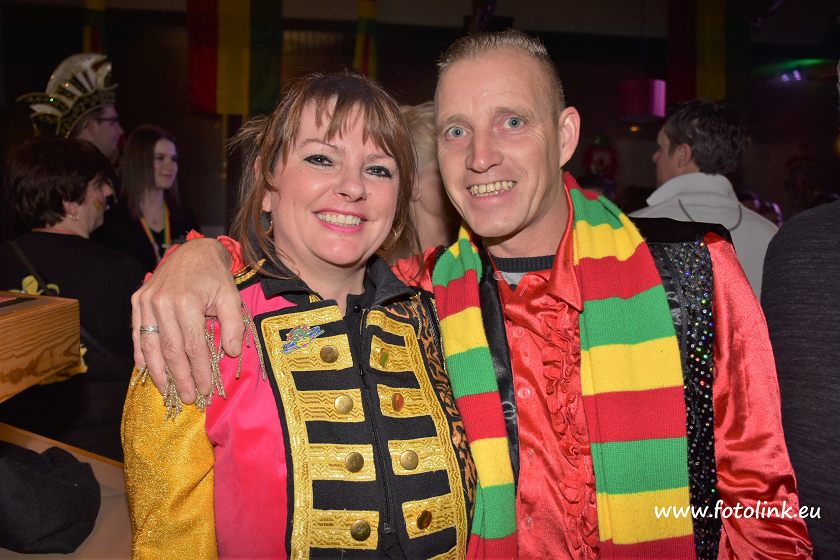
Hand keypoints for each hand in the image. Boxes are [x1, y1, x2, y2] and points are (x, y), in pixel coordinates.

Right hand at [132, 238, 242, 403]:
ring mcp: (146, 301)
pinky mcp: (137, 300)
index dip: (200, 371)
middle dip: (180, 377)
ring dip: (159, 372)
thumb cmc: (214, 276)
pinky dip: (141, 354)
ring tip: (168, 391)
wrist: (193, 251)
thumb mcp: (231, 296)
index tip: (206, 389)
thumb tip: (230, 353)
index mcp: (187, 301)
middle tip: (190, 397)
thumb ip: (234, 324)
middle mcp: (162, 302)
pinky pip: (138, 333)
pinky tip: (146, 371)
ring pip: (150, 345)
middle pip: (170, 350)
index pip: (193, 346)